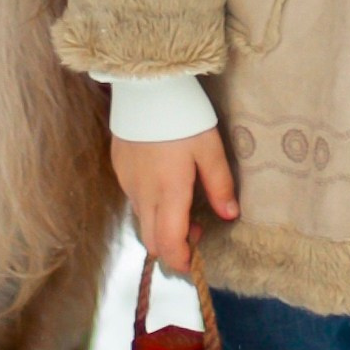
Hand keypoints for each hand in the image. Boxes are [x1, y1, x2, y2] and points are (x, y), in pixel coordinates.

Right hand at [113, 126, 240, 271]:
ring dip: (161, 226)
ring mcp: (128, 183)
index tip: (195, 262)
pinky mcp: (119, 170)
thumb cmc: (183, 116)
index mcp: (168, 192)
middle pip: (151, 241)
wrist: (144, 86)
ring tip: (184, 206)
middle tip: (196, 230)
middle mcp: (143, 194)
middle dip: (172, 247)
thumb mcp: (210, 148)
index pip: (168, 244)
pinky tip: (165, 185)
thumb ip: (220, 185)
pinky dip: (151, 207)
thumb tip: (230, 215)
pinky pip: (135, 201)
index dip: (181, 260)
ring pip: (142, 221)